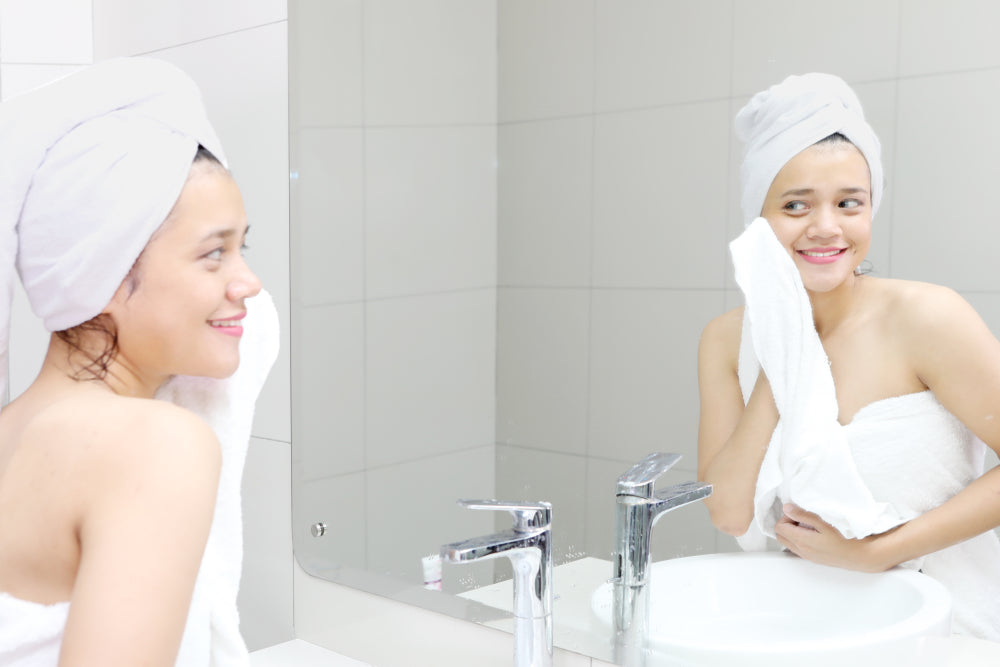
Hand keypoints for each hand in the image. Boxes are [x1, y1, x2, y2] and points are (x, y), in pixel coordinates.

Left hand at [774, 504, 892, 572]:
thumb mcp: (823, 523)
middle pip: (780, 536)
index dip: (786, 517)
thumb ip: (803, 515)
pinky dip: (798, 539)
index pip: (779, 528)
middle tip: (801, 518)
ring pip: (788, 543)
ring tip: (808, 525)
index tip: (798, 513)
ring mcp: (807, 556)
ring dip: (792, 532)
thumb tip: (786, 508)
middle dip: (787, 524)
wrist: (859, 555)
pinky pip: (797, 548)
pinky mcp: (813, 558)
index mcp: (802, 541)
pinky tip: (813, 534)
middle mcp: (801, 550)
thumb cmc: (844, 537)